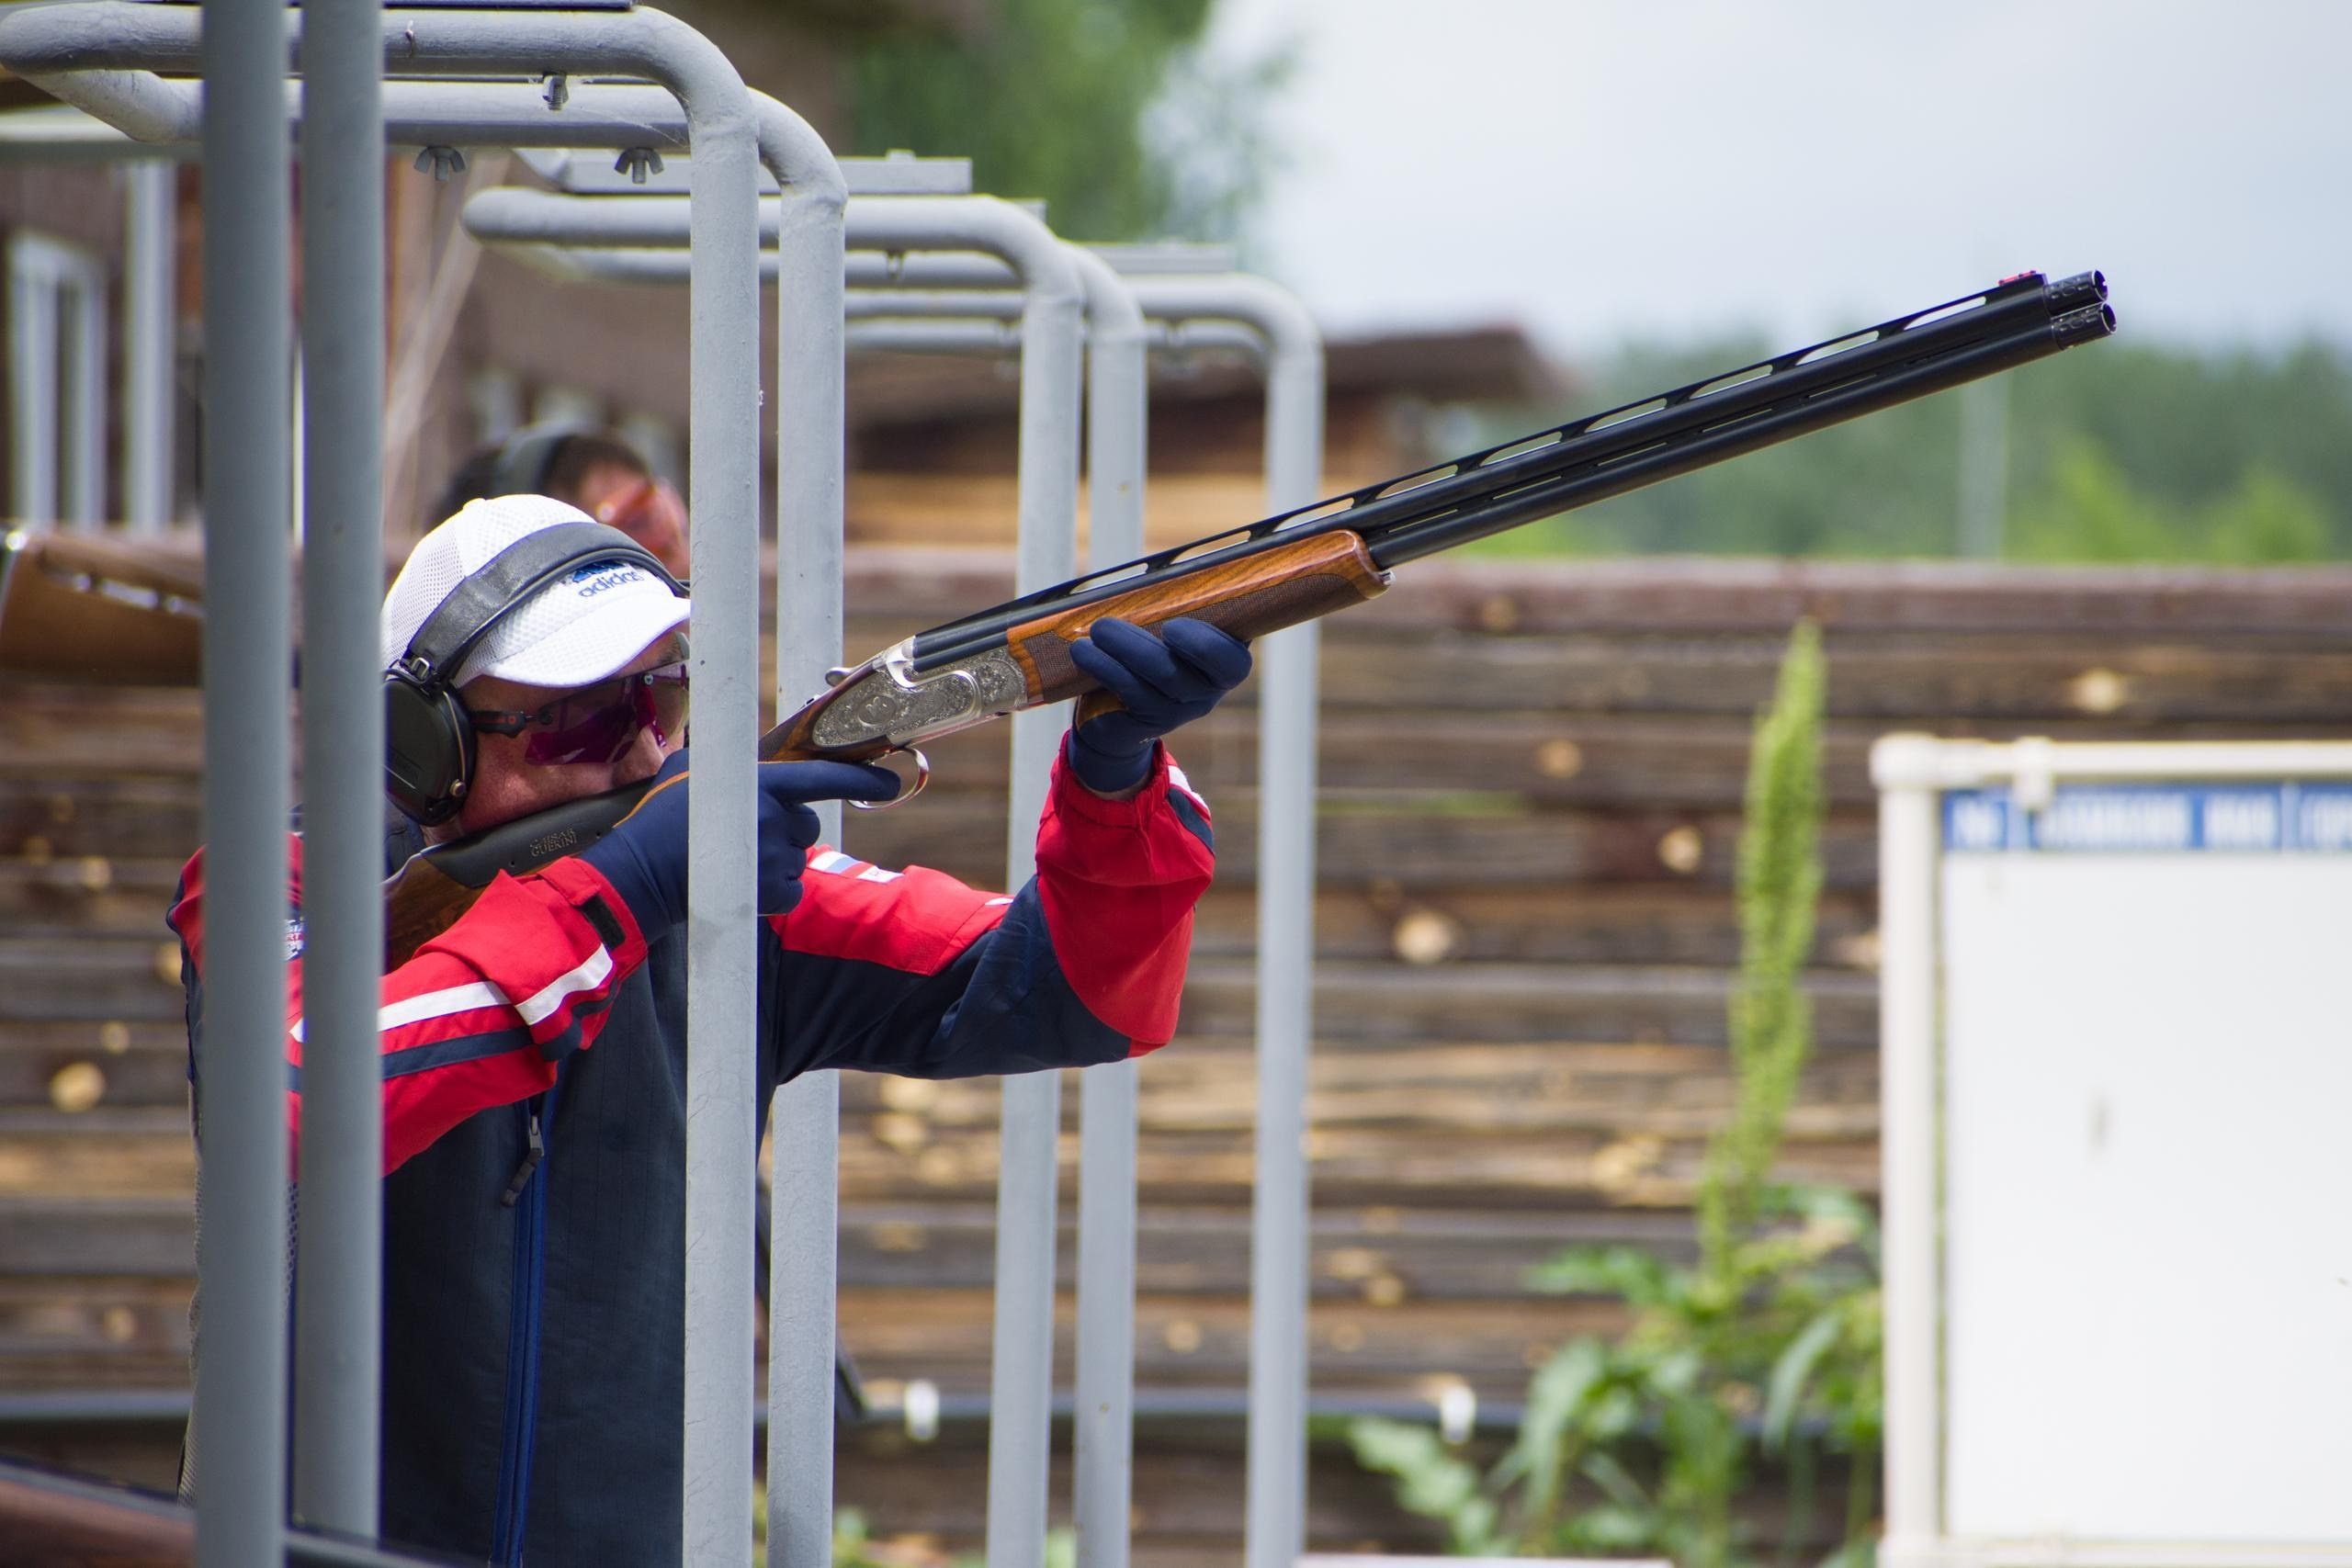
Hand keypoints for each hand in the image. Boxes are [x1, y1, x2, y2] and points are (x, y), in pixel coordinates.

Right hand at [580, 749, 900, 928]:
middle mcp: (772, 818)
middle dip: (785, 833)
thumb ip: (727, 758)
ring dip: (774, 863)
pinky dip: (772, 894)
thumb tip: (750, 751)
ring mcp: (774, 858)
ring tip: (731, 861)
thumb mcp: (688, 768)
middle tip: (743, 837)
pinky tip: (738, 884)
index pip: (823, 777)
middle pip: (808, 827)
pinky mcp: (771, 895)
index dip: (861, 779)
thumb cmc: (660, 819)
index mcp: (760, 783)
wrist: (639, 875)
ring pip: (797, 860)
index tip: (890, 781)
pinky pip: (791, 892)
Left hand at [1065, 616, 1252, 795]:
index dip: (1206, 647)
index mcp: (1222, 662)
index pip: (1232, 663)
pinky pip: (1130, 695)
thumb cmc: (1146, 653)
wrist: (1116, 711)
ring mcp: (1178, 712)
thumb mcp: (1163, 626)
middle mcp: (1207, 692)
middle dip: (1142, 648)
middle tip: (1105, 625)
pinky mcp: (1148, 724)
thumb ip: (1170, 604)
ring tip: (1093, 632)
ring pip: (1153, 684)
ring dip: (1119, 653)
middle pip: (1183, 674)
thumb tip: (1155, 572)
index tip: (1172, 627)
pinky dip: (1105, 669)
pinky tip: (1084, 652)